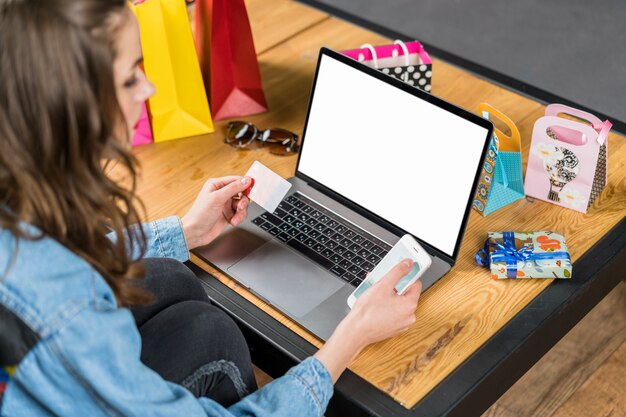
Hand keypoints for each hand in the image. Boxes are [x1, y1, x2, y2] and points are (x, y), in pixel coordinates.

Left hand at [181, 176, 251, 249]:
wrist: (195, 233)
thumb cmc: (200, 214)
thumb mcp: (217, 198)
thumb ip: (233, 188)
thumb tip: (246, 179)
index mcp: (217, 185)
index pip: (236, 180)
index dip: (245, 185)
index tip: (251, 190)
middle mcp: (222, 193)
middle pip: (242, 193)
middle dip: (243, 201)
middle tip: (240, 207)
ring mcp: (225, 204)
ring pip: (242, 204)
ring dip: (241, 212)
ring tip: (234, 218)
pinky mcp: (228, 214)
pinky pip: (240, 213)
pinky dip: (238, 218)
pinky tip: (232, 222)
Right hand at [314, 259, 421, 382]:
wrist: (356, 331)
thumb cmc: (367, 312)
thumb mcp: (382, 285)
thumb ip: (398, 272)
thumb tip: (408, 264)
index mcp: (410, 305)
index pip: (415, 284)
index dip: (405, 277)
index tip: (397, 274)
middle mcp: (409, 316)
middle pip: (405, 294)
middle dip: (393, 286)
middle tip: (381, 284)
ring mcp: (402, 324)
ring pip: (398, 303)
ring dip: (388, 296)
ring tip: (375, 294)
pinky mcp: (394, 328)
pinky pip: (393, 312)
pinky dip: (386, 306)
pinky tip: (375, 304)